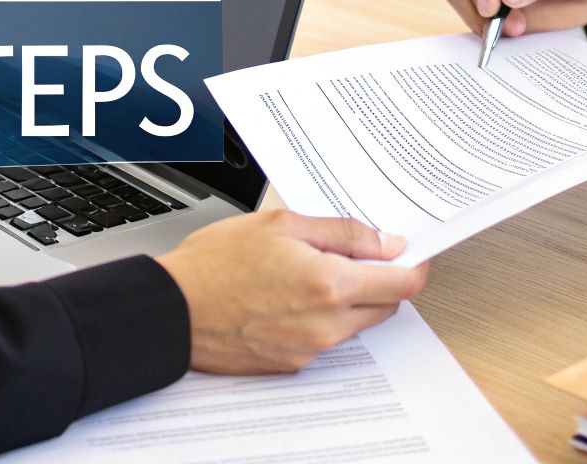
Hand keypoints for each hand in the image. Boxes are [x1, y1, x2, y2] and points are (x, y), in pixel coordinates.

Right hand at [155, 209, 430, 372]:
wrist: (173, 309)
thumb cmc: (217, 263)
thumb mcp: (283, 224)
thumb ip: (344, 234)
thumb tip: (386, 242)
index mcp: (330, 284)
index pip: (403, 284)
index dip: (413, 265)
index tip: (409, 254)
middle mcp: (327, 324)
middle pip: (386, 306)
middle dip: (380, 280)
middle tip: (353, 255)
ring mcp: (311, 348)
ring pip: (356, 323)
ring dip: (349, 299)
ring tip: (307, 271)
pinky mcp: (292, 363)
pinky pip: (325, 338)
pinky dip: (320, 317)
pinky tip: (288, 296)